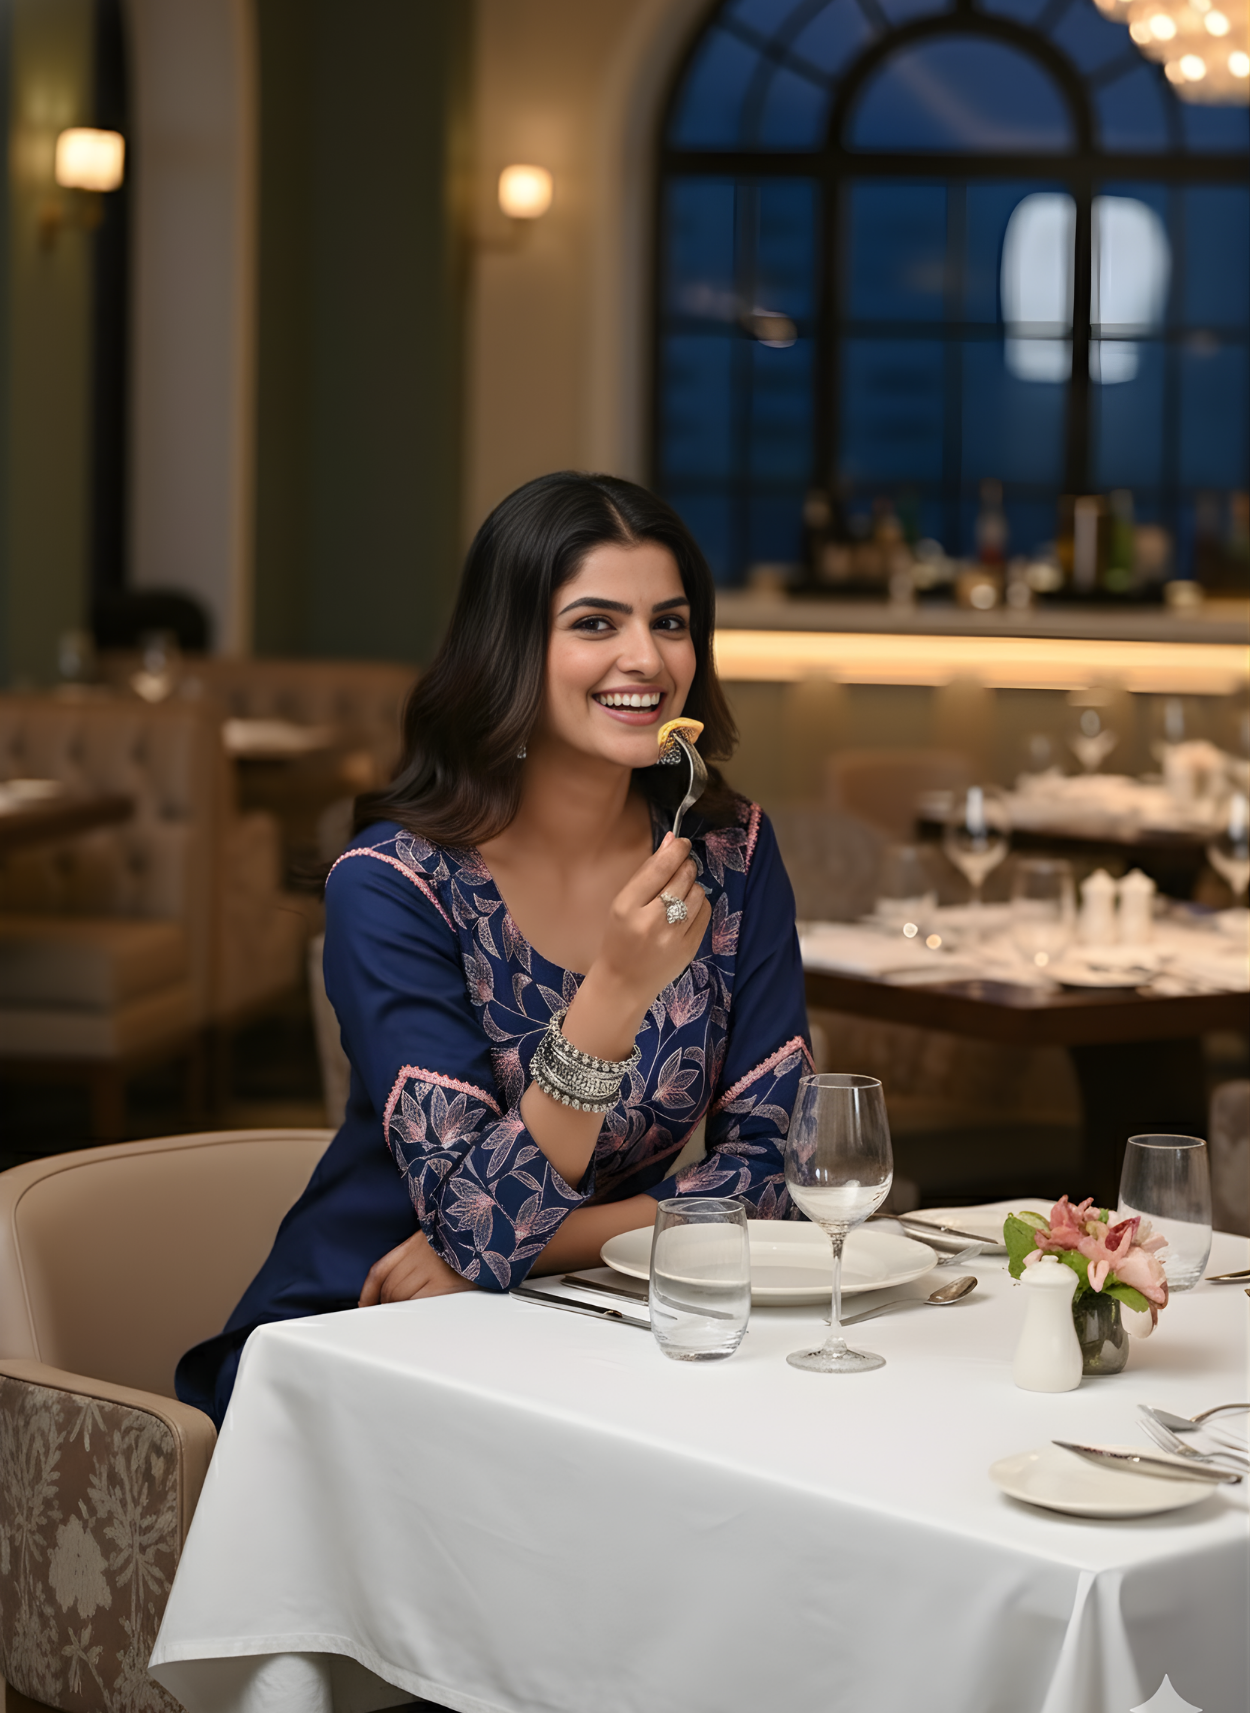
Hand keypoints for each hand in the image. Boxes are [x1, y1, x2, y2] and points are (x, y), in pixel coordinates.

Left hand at [358, 1229, 477, 1305]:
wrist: (498, 1237)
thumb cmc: (472, 1244)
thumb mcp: (442, 1242)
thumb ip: (419, 1257)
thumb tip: (397, 1287)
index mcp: (418, 1241)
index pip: (381, 1269)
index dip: (369, 1292)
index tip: (366, 1305)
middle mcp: (421, 1253)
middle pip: (390, 1285)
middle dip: (387, 1304)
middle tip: (393, 1315)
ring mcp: (432, 1268)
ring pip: (400, 1295)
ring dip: (399, 1310)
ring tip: (408, 1317)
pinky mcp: (445, 1284)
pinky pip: (418, 1303)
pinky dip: (412, 1312)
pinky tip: (415, 1317)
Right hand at [583, 833, 709, 1025]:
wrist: (623, 982)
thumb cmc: (619, 938)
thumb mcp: (622, 904)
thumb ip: (647, 872)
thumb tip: (671, 839)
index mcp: (627, 906)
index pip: (660, 867)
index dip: (676, 849)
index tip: (681, 842)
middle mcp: (651, 921)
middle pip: (683, 876)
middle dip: (685, 865)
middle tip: (681, 867)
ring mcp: (673, 936)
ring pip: (698, 892)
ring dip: (692, 886)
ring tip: (680, 892)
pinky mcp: (689, 948)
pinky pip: (705, 911)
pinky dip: (699, 904)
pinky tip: (686, 909)